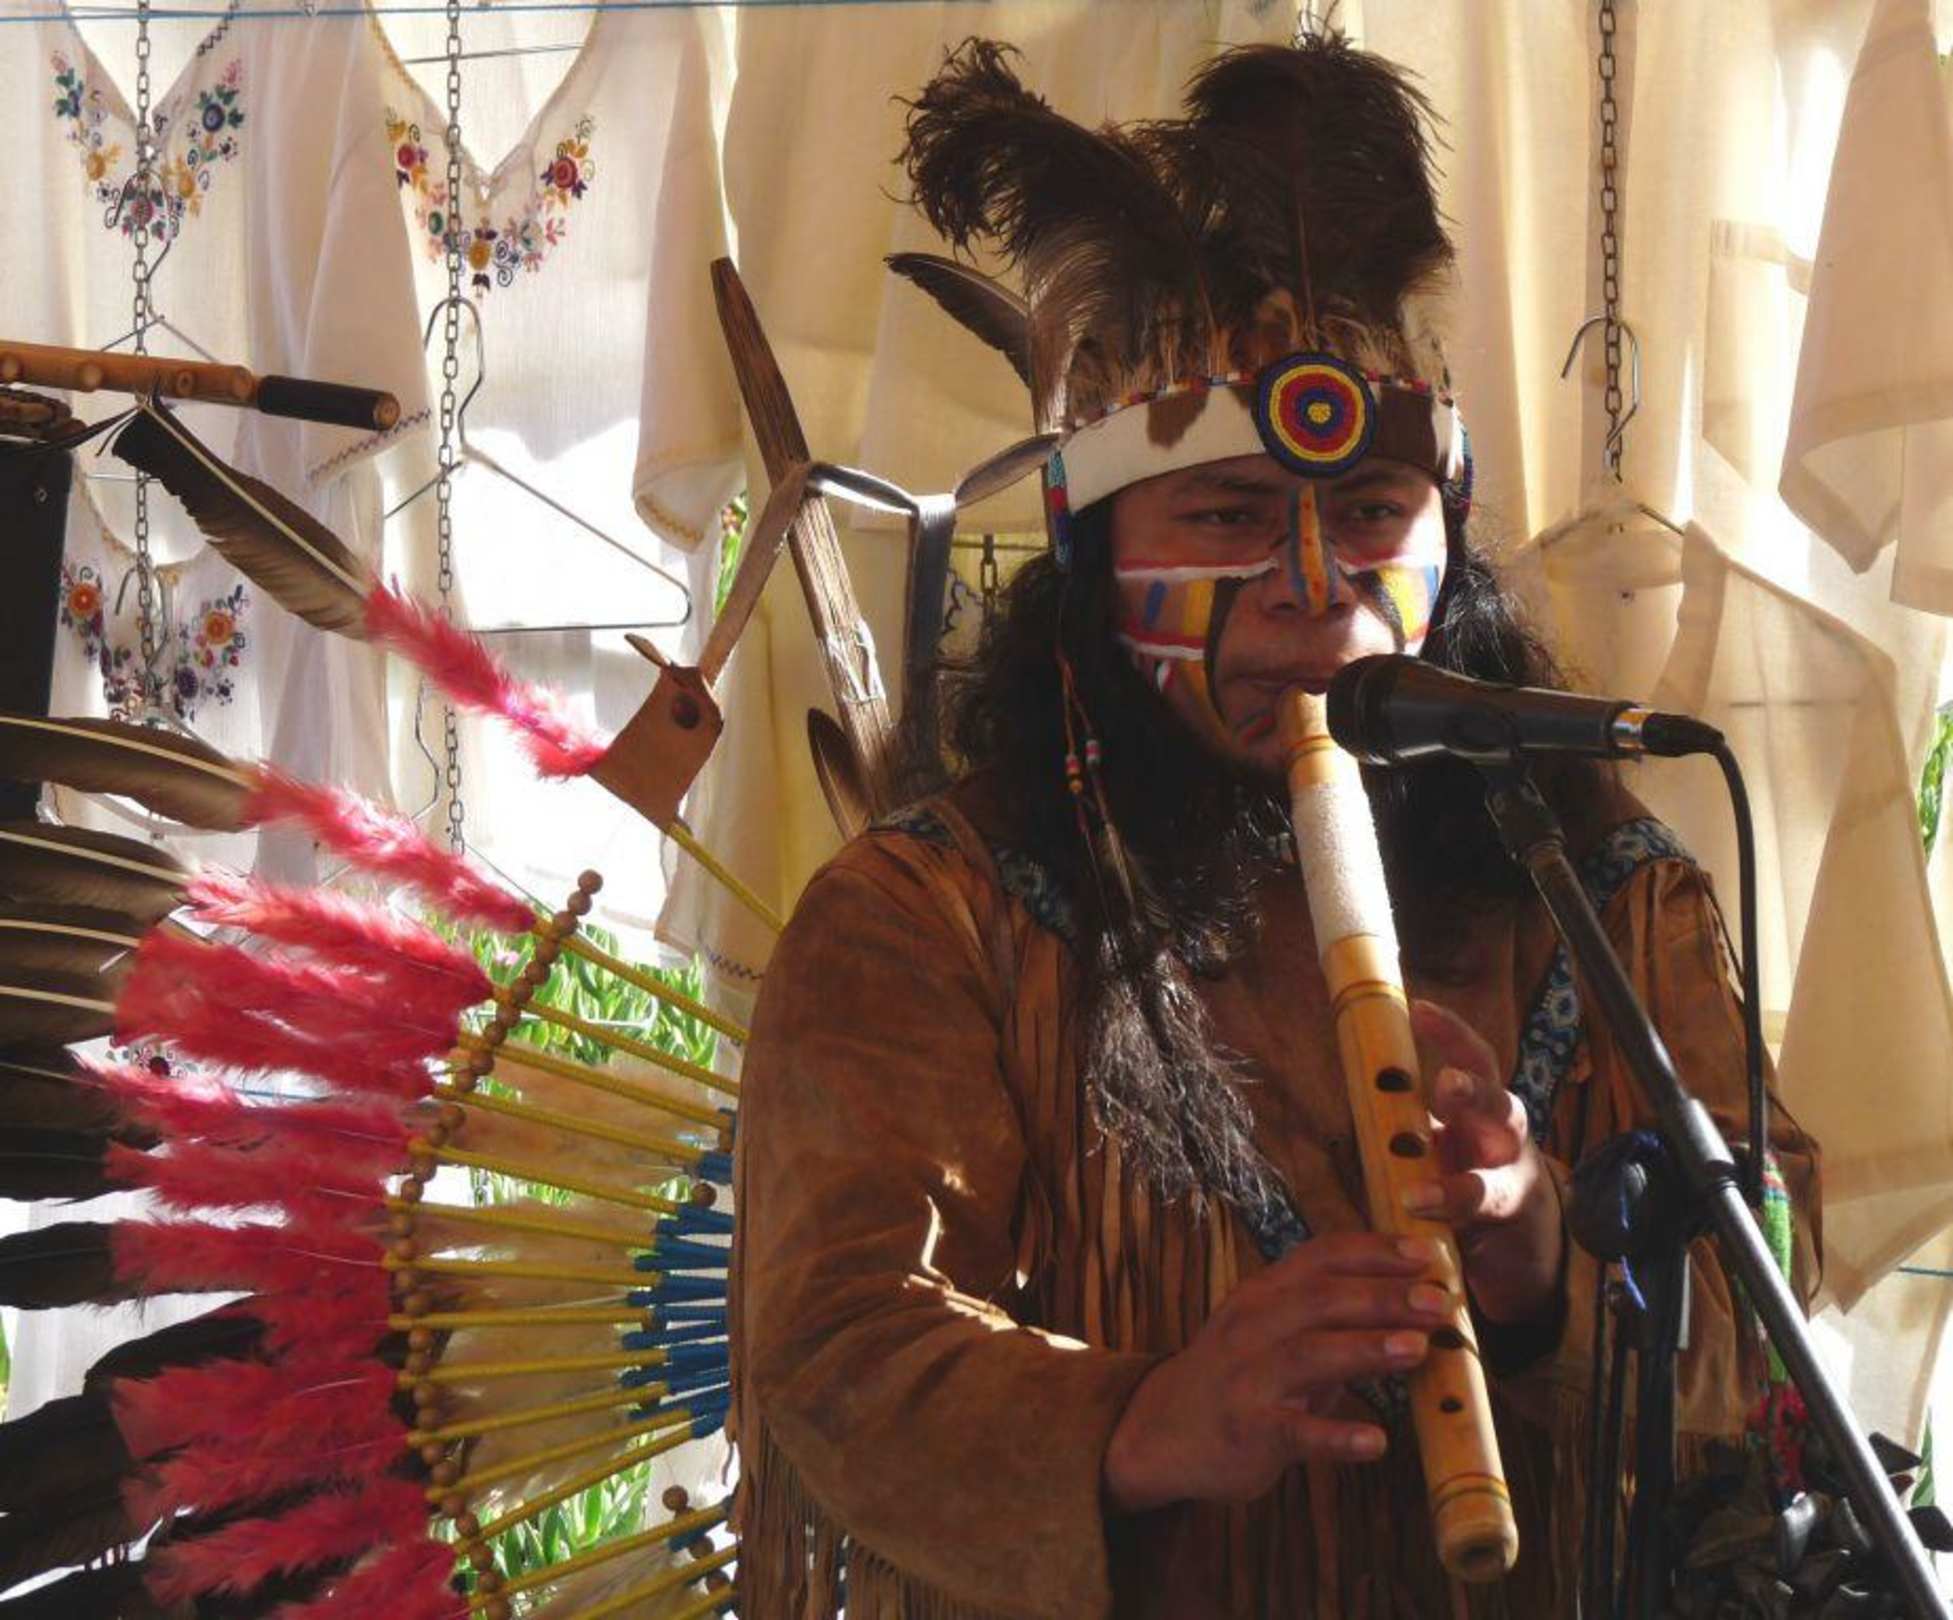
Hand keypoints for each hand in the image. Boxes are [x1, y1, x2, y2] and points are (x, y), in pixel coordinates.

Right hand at [1102, 1231, 1449, 1513]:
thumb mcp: (1270, 1328)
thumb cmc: (1236, 1374)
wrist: (1161, 1429)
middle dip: (1383, 1296)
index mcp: (1264, 1293)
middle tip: (1439, 1301)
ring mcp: (1248, 1377)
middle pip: (1321, 1298)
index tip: (1426, 1253)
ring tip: (1416, 1348)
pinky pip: (1295, 1432)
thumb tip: (1410, 1302)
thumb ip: (1329, 1316)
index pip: (1321, 1256)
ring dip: (1365, 1347)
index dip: (1375, 1250)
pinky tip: (1376, 1441)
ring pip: (1309, 1353)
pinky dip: (1336, 1436)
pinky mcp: (1248, 1430)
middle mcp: (1253, 1325)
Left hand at [1408, 999, 1565, 1326]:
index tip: (1419, 1009)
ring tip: (1419, 1194)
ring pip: (1496, 1179)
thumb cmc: (1469, 1176)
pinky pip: (1482, 1223)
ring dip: (1459, 1187)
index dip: (1452, 1034)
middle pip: (1499, 1104)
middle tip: (1447, 1084)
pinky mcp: (1507, 1227)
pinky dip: (1450, 1223)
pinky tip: (1419, 1221)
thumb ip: (1409, 1118)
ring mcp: (1511, 1183)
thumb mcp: (1442, 1140)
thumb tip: (1355, 1078)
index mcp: (1481, 1108)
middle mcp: (1503, 1138)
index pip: (1475, 1061)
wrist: (1519, 1244)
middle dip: (1474, 1093)